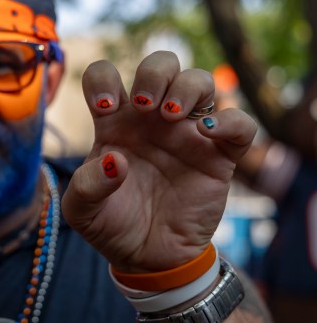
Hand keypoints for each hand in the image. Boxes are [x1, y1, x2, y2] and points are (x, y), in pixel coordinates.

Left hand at [61, 52, 256, 272]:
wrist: (146, 258)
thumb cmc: (110, 225)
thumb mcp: (81, 210)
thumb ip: (87, 184)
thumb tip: (117, 159)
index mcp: (114, 123)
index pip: (106, 76)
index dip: (103, 79)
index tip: (104, 108)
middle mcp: (151, 121)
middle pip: (162, 64)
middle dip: (154, 72)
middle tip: (144, 104)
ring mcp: (186, 135)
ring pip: (200, 82)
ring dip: (187, 87)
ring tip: (170, 117)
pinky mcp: (218, 157)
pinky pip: (240, 125)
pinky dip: (231, 120)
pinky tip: (207, 133)